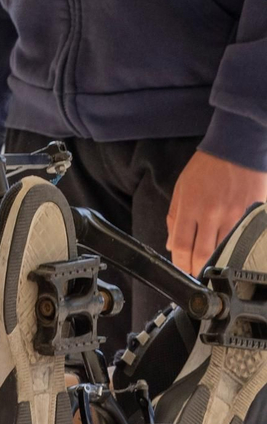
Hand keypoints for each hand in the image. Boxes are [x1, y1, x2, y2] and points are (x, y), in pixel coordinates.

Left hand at [166, 149, 266, 274]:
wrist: (236, 149)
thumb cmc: (205, 168)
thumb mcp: (180, 189)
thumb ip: (174, 218)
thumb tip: (171, 244)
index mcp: (190, 207)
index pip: (181, 245)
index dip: (180, 263)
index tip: (181, 268)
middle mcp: (211, 214)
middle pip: (203, 254)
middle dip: (197, 269)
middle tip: (196, 274)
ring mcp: (233, 214)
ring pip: (225, 250)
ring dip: (217, 262)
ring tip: (213, 267)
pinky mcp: (251, 213)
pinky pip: (244, 237)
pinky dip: (237, 248)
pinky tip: (233, 252)